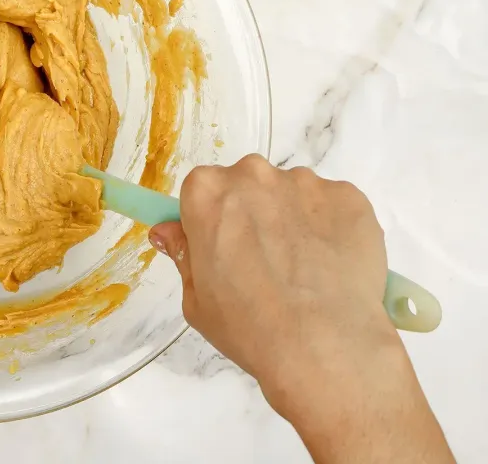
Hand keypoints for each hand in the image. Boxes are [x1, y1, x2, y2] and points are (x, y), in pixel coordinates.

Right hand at [149, 155, 452, 461]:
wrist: (326, 346)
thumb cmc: (250, 326)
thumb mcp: (196, 299)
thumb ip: (184, 255)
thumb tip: (170, 231)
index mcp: (207, 192)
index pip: (200, 192)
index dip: (210, 221)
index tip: (220, 248)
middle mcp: (254, 174)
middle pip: (247, 185)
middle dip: (251, 215)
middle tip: (262, 263)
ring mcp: (306, 183)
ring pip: (291, 195)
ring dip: (292, 221)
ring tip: (303, 272)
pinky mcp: (349, 197)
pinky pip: (332, 207)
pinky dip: (330, 230)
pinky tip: (331, 269)